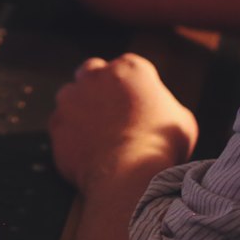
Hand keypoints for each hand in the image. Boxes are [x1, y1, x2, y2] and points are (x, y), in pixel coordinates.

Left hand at [49, 53, 196, 191]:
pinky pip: (60, 126)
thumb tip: (162, 113)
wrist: (129, 172)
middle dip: (97, 86)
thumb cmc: (162, 146)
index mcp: (130, 68)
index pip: (128, 68)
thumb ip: (166, 107)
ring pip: (70, 96)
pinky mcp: (56, 122)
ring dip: (79, 109)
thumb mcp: (183, 121)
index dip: (131, 86)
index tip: (134, 104)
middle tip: (109, 112)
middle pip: (91, 71)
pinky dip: (69, 136)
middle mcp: (95, 75)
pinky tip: (85, 152)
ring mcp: (71, 97)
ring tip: (95, 135)